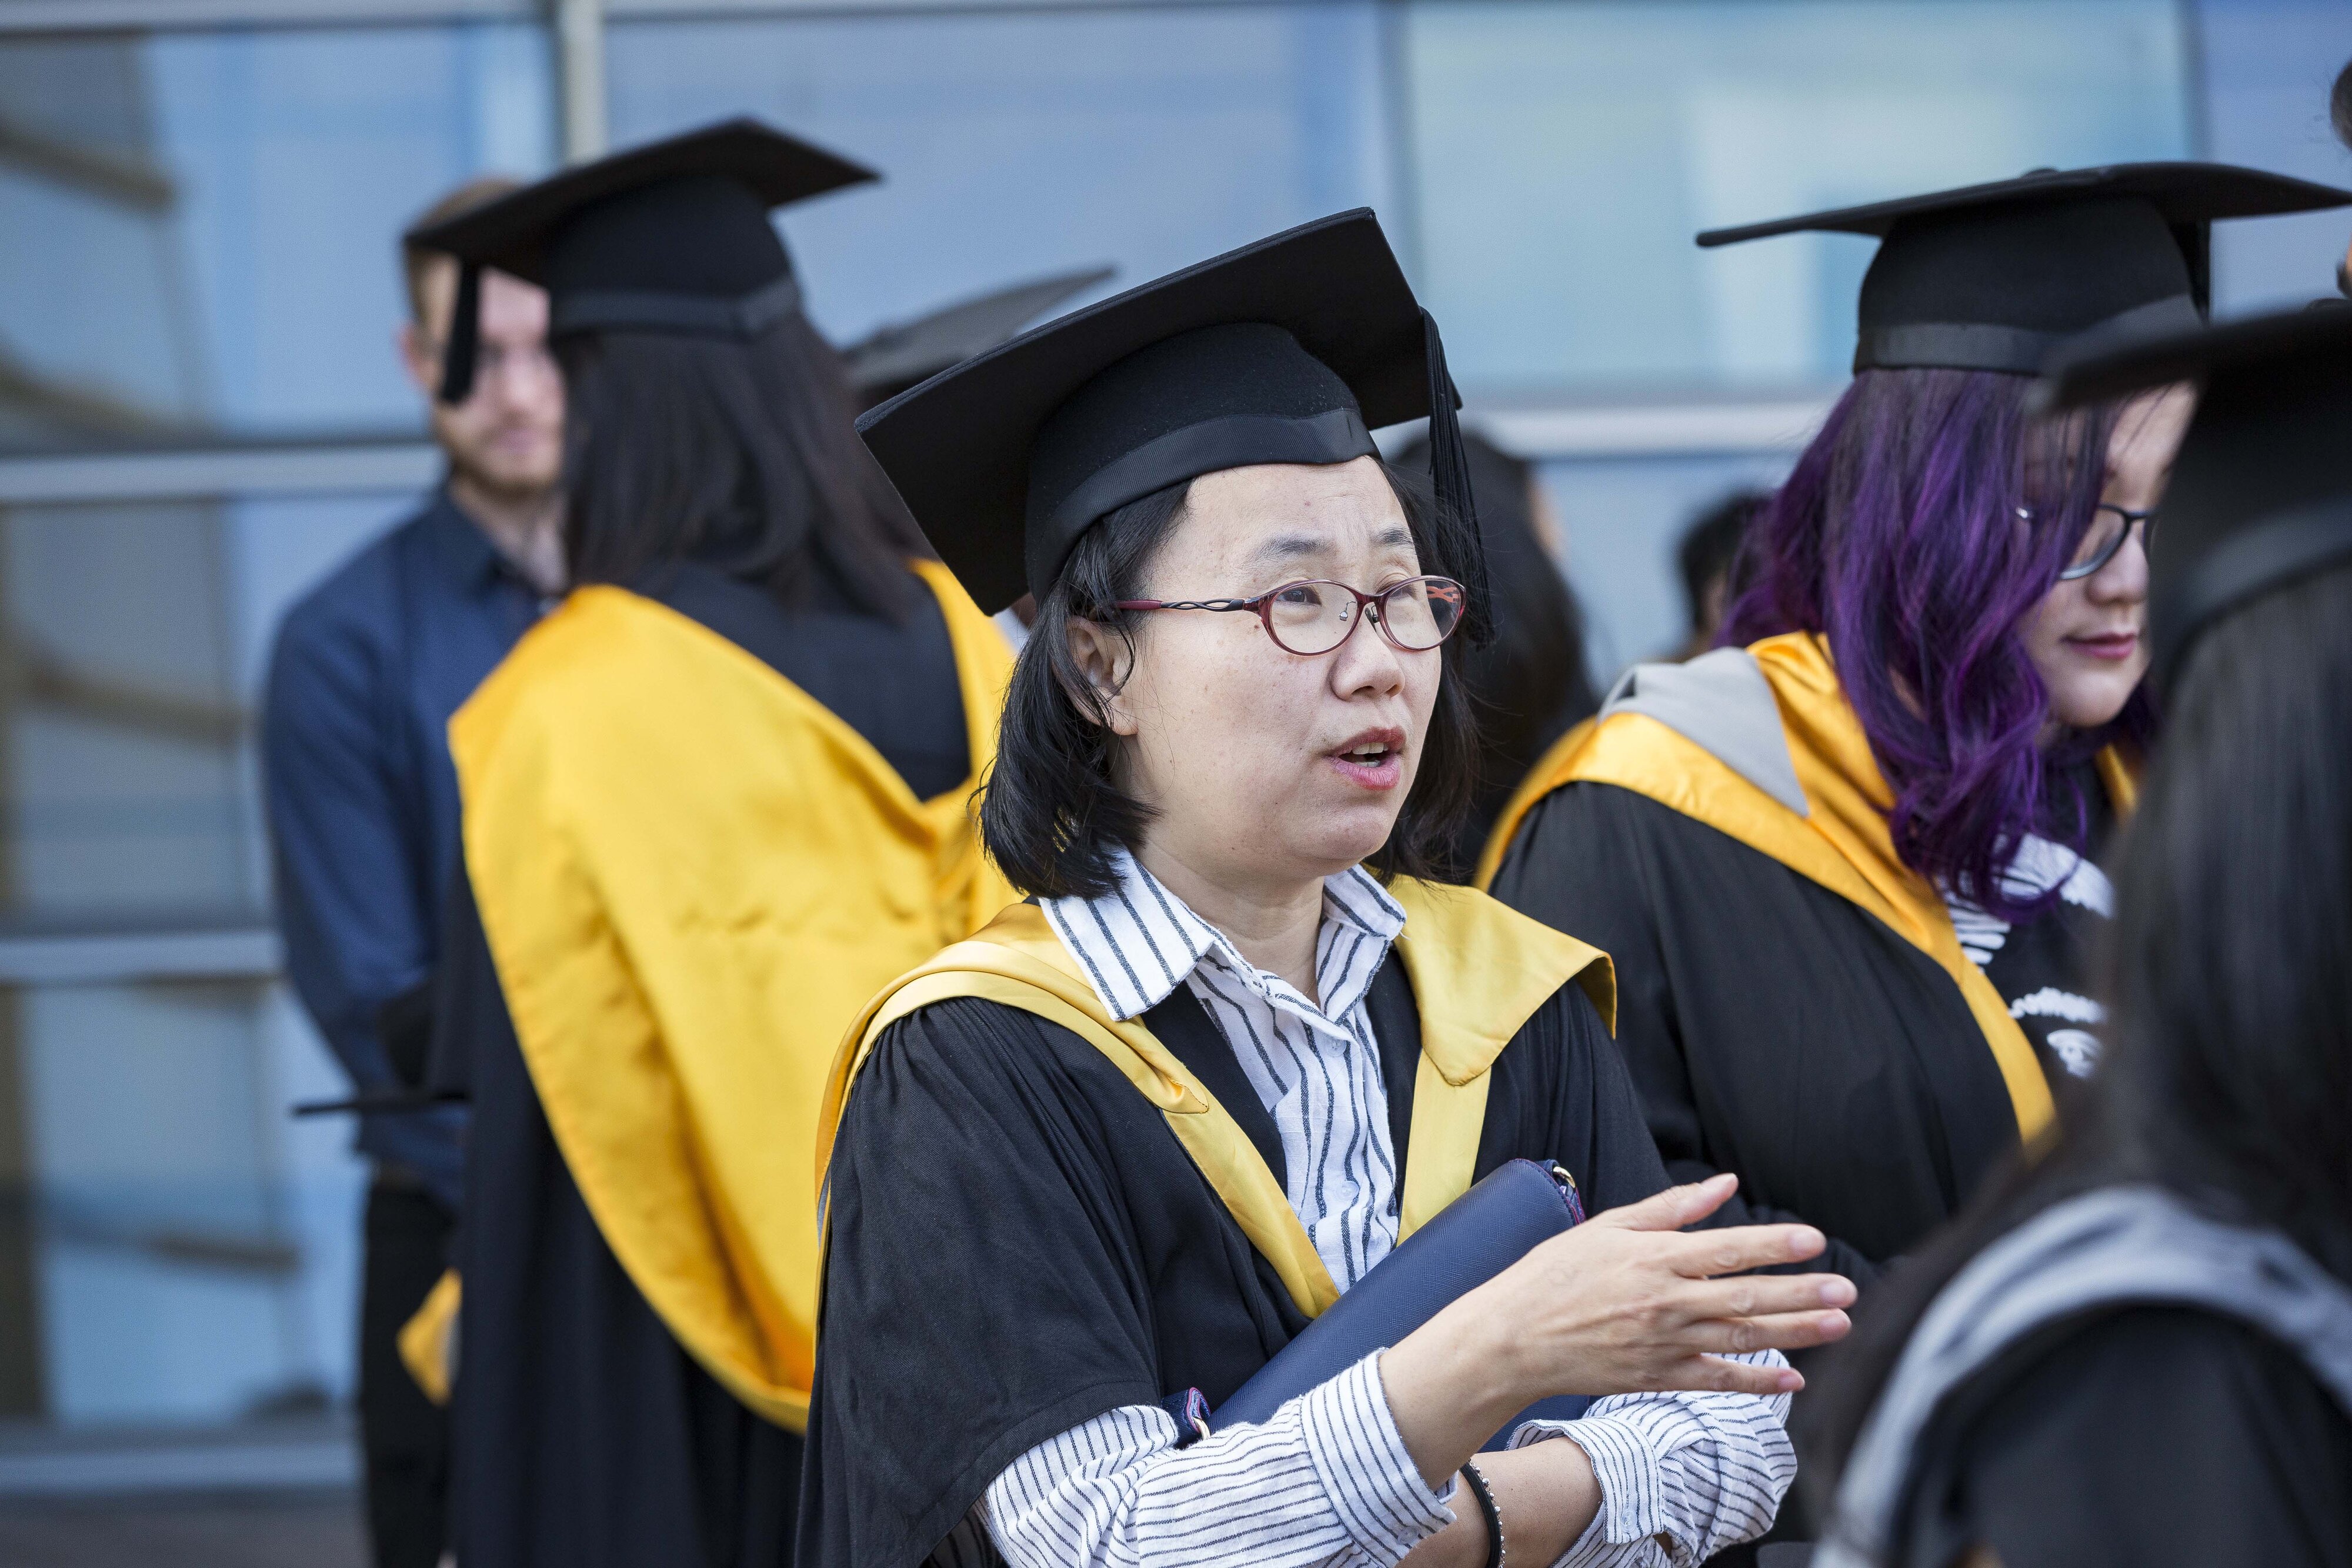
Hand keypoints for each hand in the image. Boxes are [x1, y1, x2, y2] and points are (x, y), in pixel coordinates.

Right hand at [1381, 1174, 1851, 1485]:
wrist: (1514, 1338)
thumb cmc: (1555, 1275)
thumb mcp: (1608, 1227)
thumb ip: (1670, 1210)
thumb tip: (1725, 1186)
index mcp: (1653, 1259)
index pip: (1727, 1250)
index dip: (1774, 1246)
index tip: (1814, 1240)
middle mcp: (1665, 1303)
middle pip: (1747, 1298)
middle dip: (1803, 1294)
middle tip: (1849, 1291)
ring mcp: (1664, 1345)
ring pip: (1742, 1339)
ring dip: (1796, 1333)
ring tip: (1840, 1326)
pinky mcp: (1658, 1377)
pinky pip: (1717, 1380)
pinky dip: (1757, 1383)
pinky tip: (1793, 1380)